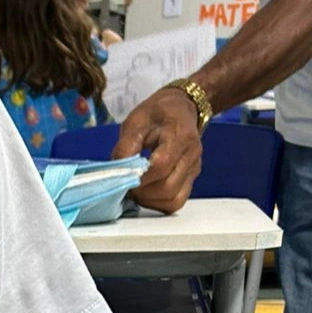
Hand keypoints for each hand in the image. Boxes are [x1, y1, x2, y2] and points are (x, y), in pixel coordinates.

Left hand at [112, 86, 202, 212]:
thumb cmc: (156, 114)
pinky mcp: (191, 179)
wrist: (181, 109)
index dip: (139, 177)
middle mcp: (192, 155)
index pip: (161, 166)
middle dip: (142, 192)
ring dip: (149, 200)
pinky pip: (176, 201)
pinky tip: (147, 193)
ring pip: (173, 200)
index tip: (124, 175)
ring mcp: (194, 169)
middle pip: (167, 188)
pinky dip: (159, 203)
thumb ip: (125, 147)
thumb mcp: (135, 121)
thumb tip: (117, 172)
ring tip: (136, 188)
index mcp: (180, 136)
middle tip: (127, 184)